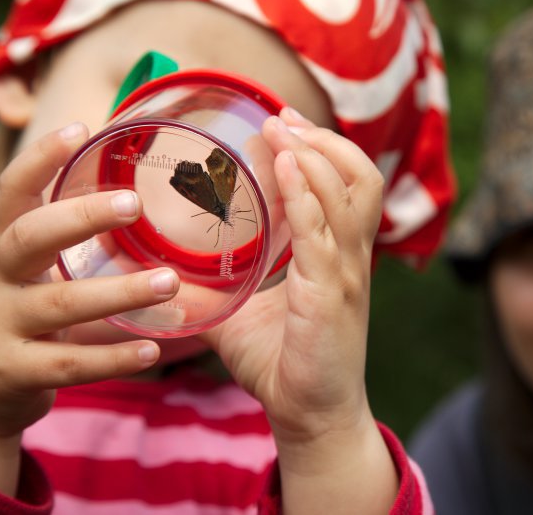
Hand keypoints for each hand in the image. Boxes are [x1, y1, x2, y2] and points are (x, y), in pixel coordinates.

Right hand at [0, 124, 178, 493]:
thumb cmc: (27, 317)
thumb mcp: (36, 274)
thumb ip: (71, 245)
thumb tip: (144, 198)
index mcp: (6, 250)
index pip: (12, 194)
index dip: (38, 160)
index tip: (79, 127)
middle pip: (30, 238)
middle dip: (80, 217)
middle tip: (134, 203)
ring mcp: (1, 327)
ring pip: (61, 304)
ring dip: (119, 293)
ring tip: (169, 283)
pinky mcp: (15, 372)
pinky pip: (68, 365)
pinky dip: (112, 358)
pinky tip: (151, 351)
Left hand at [201, 108, 383, 440]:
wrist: (310, 414)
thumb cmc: (285, 363)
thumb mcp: (246, 314)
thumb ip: (221, 289)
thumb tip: (171, 277)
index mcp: (338, 255)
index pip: (348, 185)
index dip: (322, 148)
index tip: (283, 124)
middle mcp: (351, 257)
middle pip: (360, 176)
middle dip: (323, 139)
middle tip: (281, 119)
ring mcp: (346, 273)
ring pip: (348, 193)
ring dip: (313, 154)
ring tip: (279, 130)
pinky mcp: (332, 294)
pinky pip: (323, 232)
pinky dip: (305, 194)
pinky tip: (283, 167)